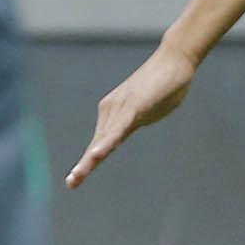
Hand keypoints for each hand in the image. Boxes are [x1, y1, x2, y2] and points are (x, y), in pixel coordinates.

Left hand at [65, 45, 198, 187]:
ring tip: (78, 176)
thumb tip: (127, 129)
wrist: (173, 60)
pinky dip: (108, 142)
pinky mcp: (135, 106)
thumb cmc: (162, 85)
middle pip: (97, 143)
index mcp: (112, 113)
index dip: (88, 161)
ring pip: (104, 138)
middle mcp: (111, 110)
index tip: (75, 180)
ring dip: (91, 158)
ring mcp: (121, 108)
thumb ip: (134, 122)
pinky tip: (97, 153)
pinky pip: (119, 128)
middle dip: (85, 166)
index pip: (99, 142)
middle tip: (71, 184)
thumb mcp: (146, 110)